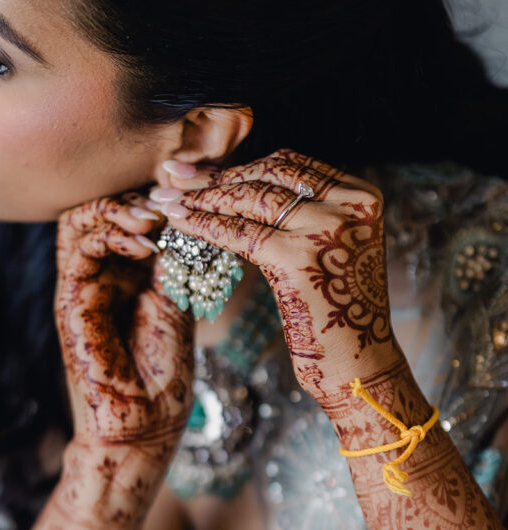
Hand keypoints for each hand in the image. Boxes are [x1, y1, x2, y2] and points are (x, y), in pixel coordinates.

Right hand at [55, 189, 193, 516]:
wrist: (145, 425)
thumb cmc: (165, 375)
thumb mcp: (180, 302)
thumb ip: (176, 257)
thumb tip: (185, 206)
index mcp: (128, 274)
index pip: (130, 213)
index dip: (156, 192)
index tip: (190, 184)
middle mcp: (101, 274)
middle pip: (103, 207)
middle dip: (137, 193)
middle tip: (169, 194)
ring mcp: (82, 286)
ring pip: (81, 218)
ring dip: (119, 207)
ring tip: (153, 217)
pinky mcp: (70, 302)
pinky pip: (78, 248)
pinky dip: (110, 232)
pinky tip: (143, 242)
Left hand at [156, 148, 401, 400]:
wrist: (360, 364)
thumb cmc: (338, 312)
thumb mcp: (333, 249)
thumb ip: (304, 215)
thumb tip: (238, 184)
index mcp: (362, 197)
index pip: (290, 166)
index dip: (240, 165)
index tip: (202, 169)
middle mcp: (349, 207)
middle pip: (267, 176)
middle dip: (215, 176)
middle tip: (174, 176)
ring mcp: (326, 230)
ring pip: (250, 199)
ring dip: (202, 197)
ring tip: (167, 199)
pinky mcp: (297, 259)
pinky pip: (239, 233)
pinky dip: (205, 225)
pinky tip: (179, 222)